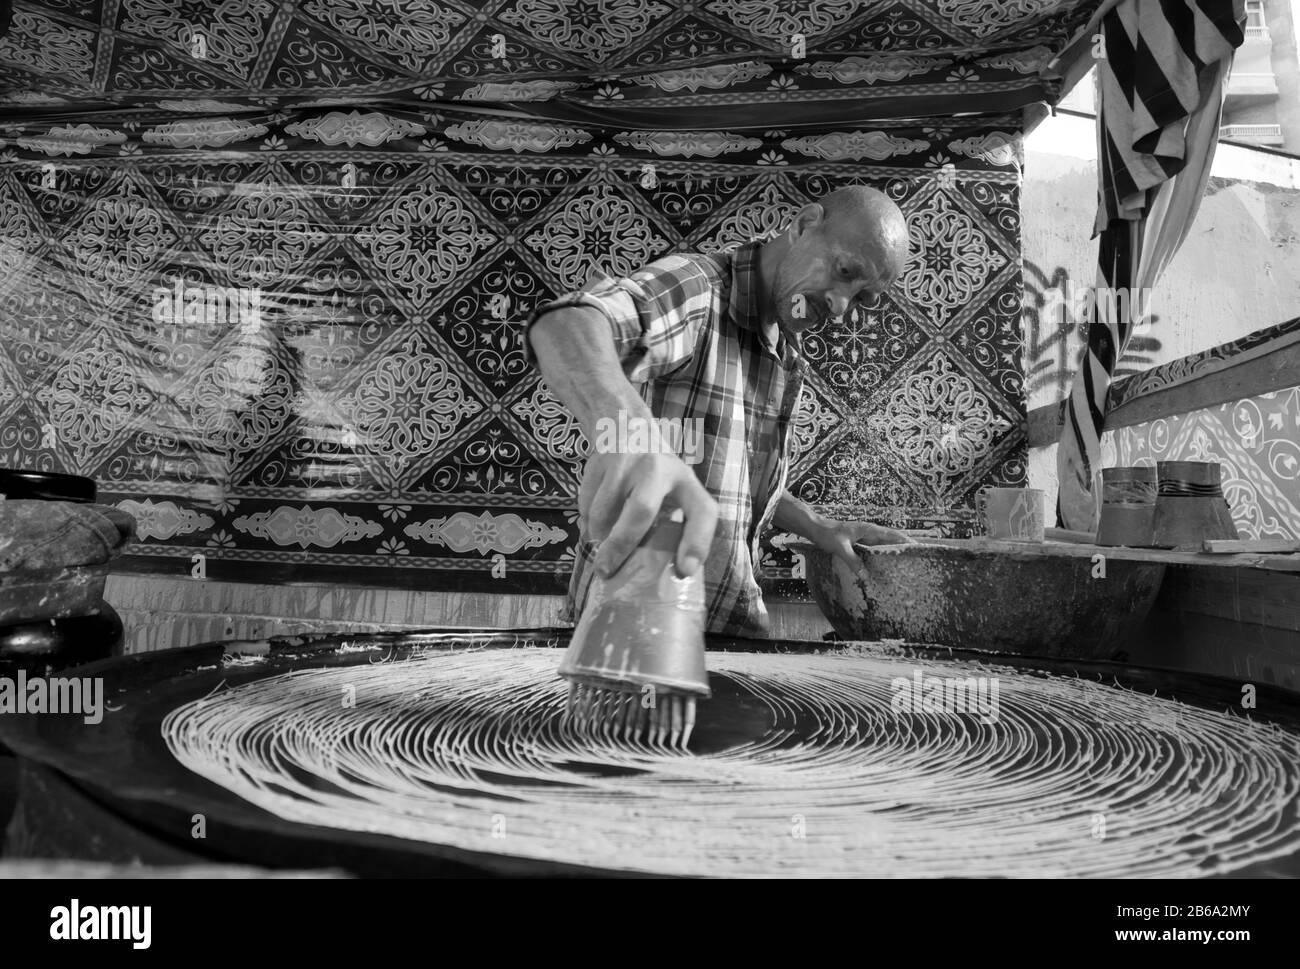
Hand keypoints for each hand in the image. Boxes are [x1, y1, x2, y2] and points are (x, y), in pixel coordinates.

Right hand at [579, 448, 717, 578]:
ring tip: (600, 550)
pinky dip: (587, 524)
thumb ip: (676, 522)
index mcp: (685, 480)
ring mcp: (625, 462)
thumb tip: (668, 573)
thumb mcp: (676, 489)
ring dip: (597, 538)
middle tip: (607, 571)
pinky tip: (594, 525)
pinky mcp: (598, 462)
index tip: (684, 571)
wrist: (625, 425)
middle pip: (641, 512)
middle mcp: (658, 468)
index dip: (696, 543)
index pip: (702, 511)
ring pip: (603, 513)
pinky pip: (586, 505)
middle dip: (620, 547)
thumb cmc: (656, 472)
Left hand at [813, 519, 913, 569]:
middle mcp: (868, 532)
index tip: (917, 547)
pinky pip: (873, 550)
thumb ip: (853, 561)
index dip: (905, 540)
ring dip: (891, 553)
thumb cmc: (827, 534)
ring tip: (902, 565)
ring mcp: (863, 537)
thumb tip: (865, 576)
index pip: (892, 534)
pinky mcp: (858, 543)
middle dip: (902, 548)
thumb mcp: (840, 548)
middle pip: (890, 540)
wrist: (815, 528)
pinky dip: (879, 557)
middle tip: (915, 559)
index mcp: (868, 529)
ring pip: (882, 546)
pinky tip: (882, 567)